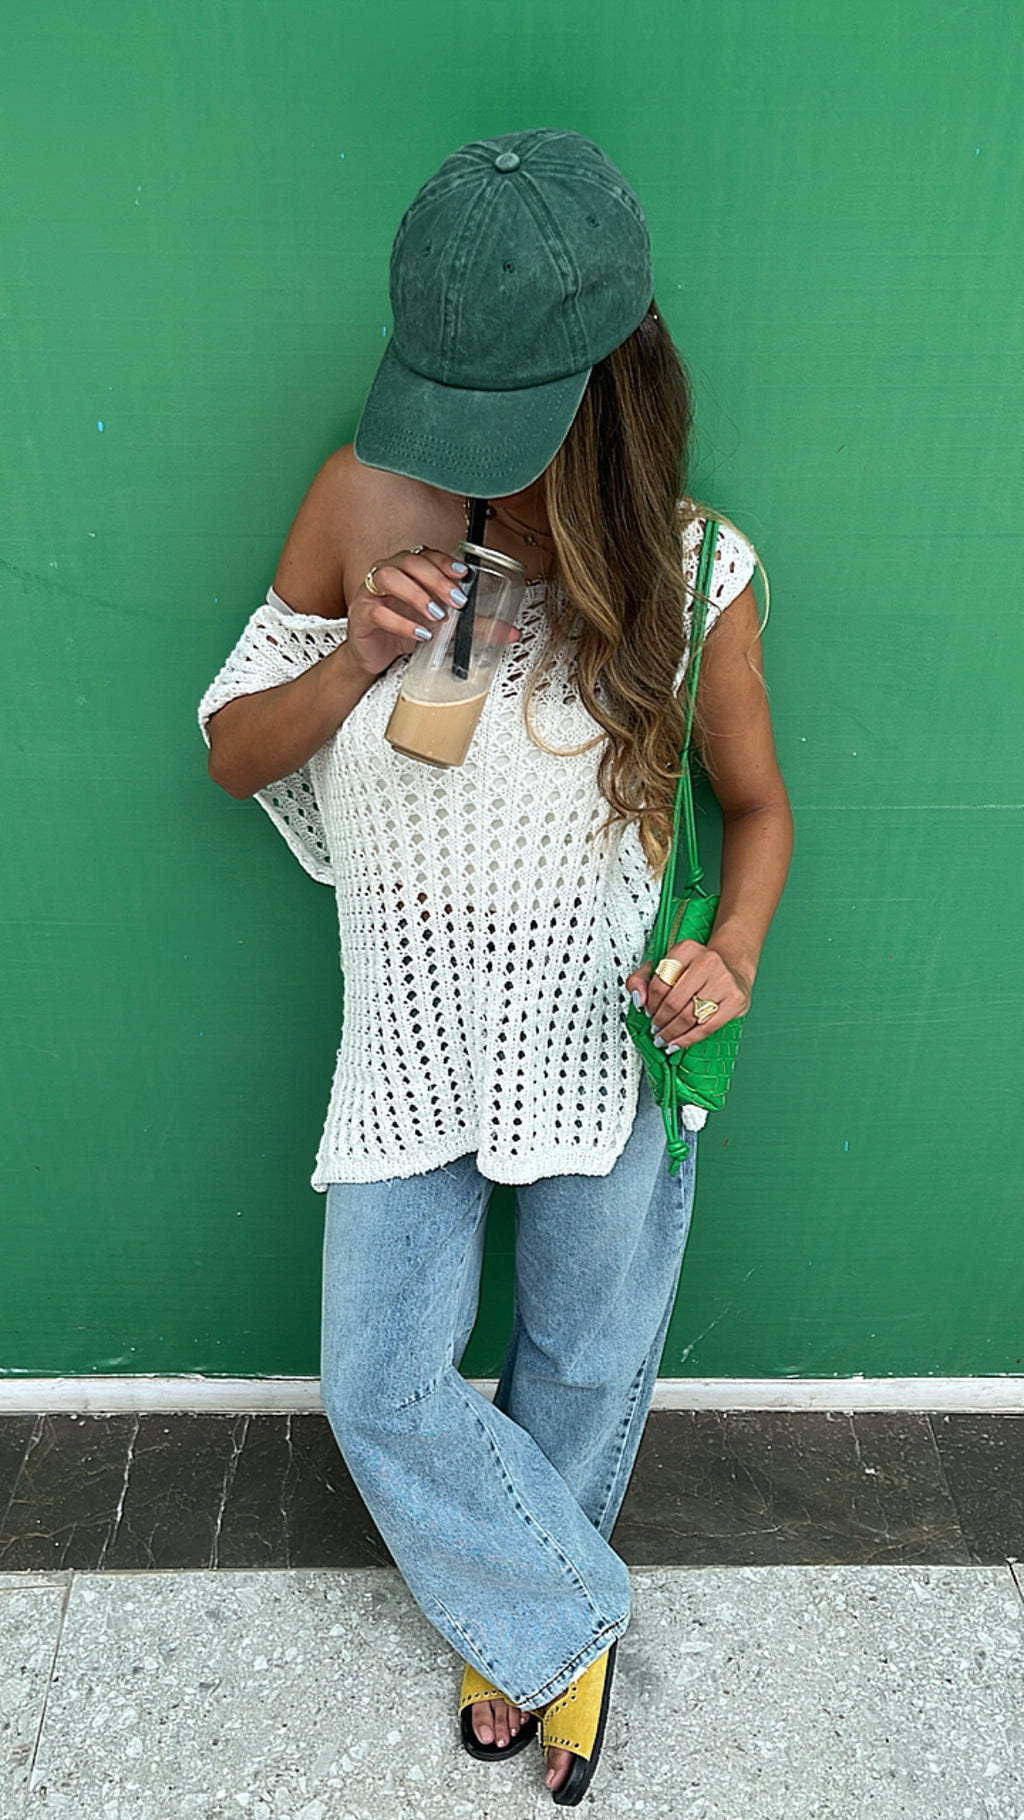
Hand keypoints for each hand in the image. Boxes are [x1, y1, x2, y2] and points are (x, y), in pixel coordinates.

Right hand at [345, 546, 520, 677]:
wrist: (375, 657)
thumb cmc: (406, 631)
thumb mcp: (445, 628)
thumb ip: (475, 627)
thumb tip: (511, 632)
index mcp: (409, 570)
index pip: (426, 554)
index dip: (445, 561)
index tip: (465, 575)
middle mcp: (390, 574)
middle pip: (410, 561)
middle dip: (436, 579)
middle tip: (457, 601)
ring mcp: (372, 592)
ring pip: (389, 577)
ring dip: (416, 594)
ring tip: (436, 616)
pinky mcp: (361, 614)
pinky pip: (377, 611)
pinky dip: (400, 622)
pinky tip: (419, 634)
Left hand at [624, 940, 751, 1051]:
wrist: (732, 968)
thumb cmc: (696, 969)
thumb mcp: (665, 965)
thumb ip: (642, 978)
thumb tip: (638, 999)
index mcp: (687, 949)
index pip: (660, 983)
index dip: (650, 1003)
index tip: (648, 1012)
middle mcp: (708, 961)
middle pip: (673, 1002)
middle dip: (660, 1021)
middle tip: (655, 1028)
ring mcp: (724, 981)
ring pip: (689, 1016)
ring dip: (671, 1032)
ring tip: (663, 1037)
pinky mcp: (736, 1000)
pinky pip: (707, 1027)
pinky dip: (688, 1039)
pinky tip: (678, 1043)